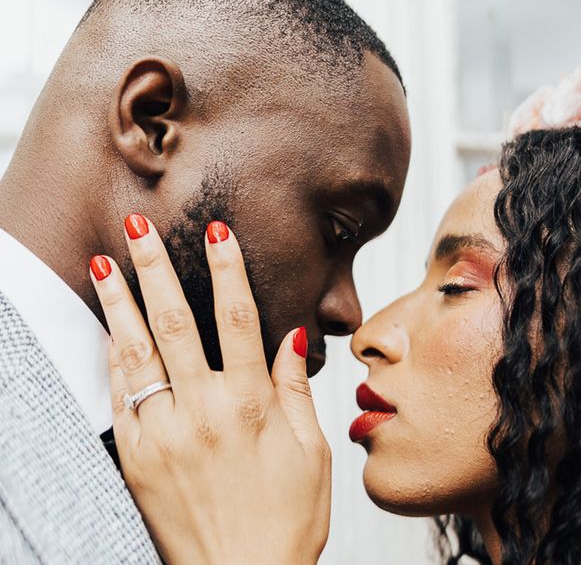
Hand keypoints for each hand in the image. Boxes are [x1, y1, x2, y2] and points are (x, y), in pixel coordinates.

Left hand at [89, 216, 329, 564]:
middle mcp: (203, 411)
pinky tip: (107, 329)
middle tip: (138, 229)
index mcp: (251, 405)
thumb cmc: (287, 518)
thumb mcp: (310, 450)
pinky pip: (120, 397)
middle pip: (176, 322)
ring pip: (137, 354)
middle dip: (155, 269)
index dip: (226, 267)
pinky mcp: (139, 459)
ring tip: (103, 263)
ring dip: (120, 304)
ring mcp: (165, 434)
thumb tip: (291, 337)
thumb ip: (295, 388)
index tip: (216, 230)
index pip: (237, 316)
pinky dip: (113, 358)